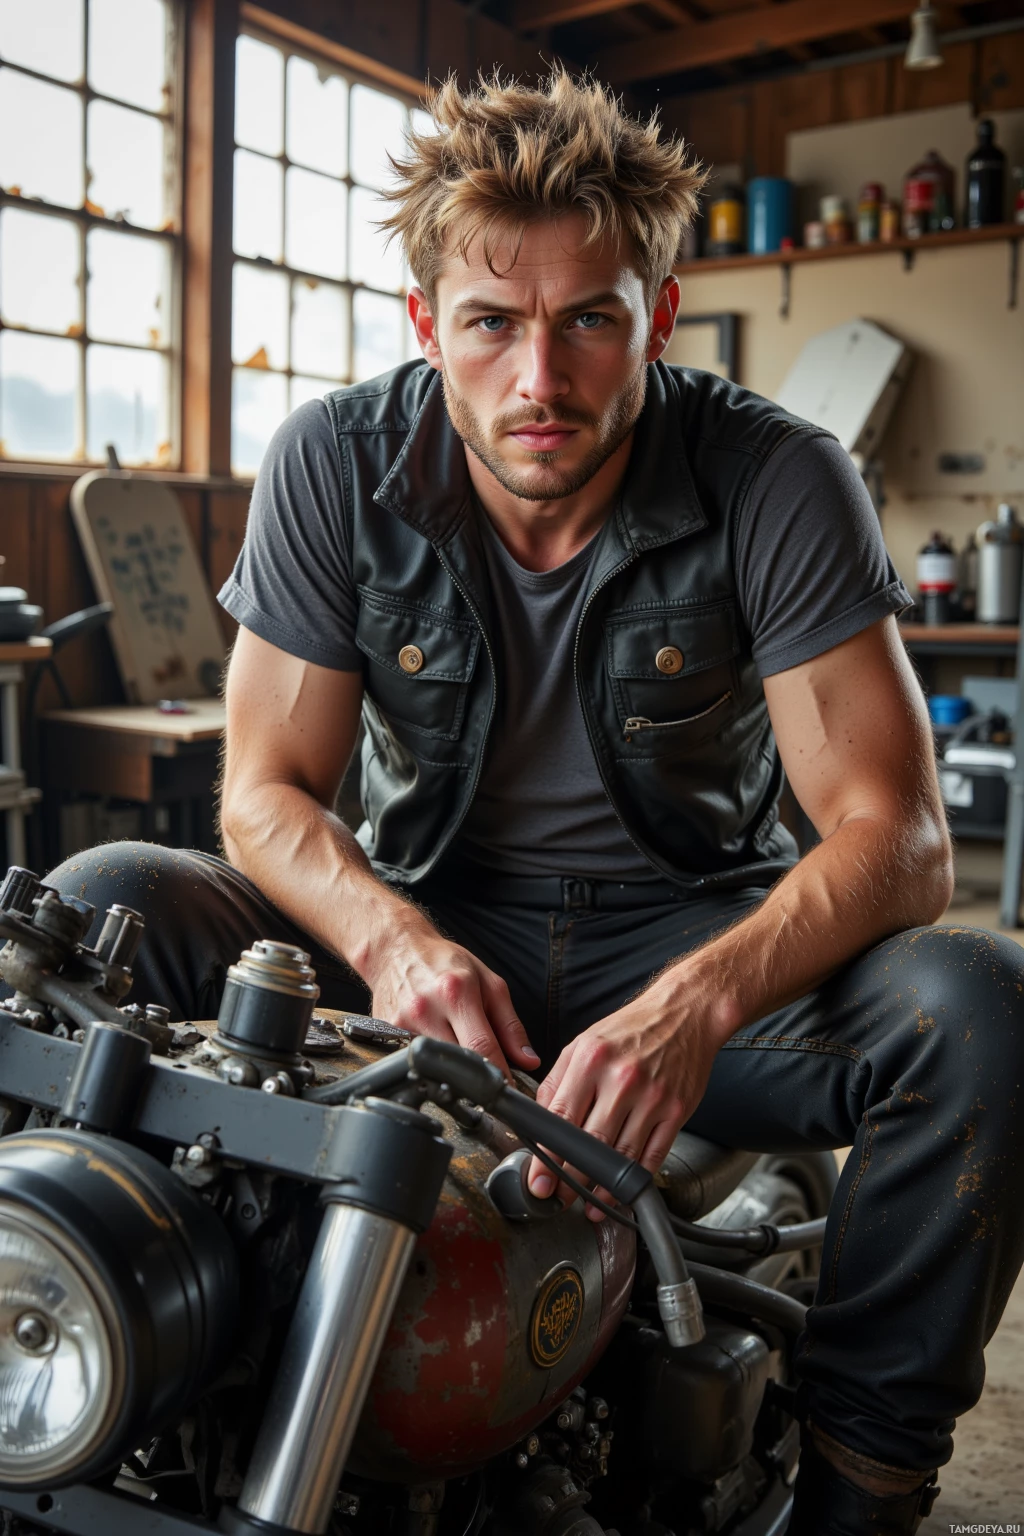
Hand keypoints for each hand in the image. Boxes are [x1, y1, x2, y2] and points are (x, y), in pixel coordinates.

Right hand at [362, 918, 539, 1078]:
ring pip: (432, 1067)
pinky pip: (411, 1060)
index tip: (508, 1091)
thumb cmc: (444, 963)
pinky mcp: (385, 1031)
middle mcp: (426, 1008)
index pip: (482, 1047)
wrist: (397, 949)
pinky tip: (433, 1056)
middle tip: (487, 1087)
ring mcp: (401, 1022)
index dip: (498, 1075)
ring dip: (449, 1074)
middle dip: (474, 1080)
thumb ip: (510, 1024)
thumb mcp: (488, 983)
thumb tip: (528, 1060)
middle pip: (455, 1062)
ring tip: (459, 1068)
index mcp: (457, 992)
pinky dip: (426, 1065)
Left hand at [527, 975, 727, 1217]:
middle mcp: (622, 1078)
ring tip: (588, 1204)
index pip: (562, 1118)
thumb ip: (558, 1081)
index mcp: (591, 1059)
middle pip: (590, 1143)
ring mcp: (652, 1097)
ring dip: (602, 1188)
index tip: (538, 1181)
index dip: (547, 1156)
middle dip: (570, 1179)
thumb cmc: (631, 1029)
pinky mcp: (677, 1111)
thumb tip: (538, 1120)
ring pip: (622, 1157)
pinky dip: (635, 1180)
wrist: (684, 1013)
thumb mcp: (584, 1043)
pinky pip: (652, 1156)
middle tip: (558, 1198)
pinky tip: (622, 1192)